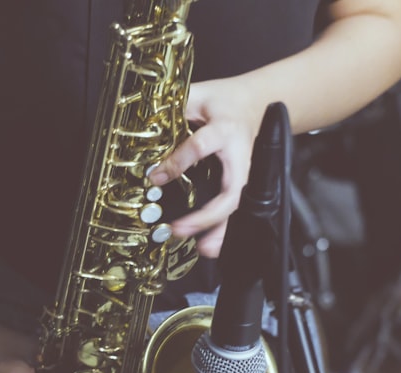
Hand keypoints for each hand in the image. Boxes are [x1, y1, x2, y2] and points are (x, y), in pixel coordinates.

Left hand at [146, 78, 263, 257]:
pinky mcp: (245, 183)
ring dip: (221, 231)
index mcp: (225, 130)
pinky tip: (213, 246)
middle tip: (181, 227)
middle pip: (230, 191)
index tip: (156, 177)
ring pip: (238, 207)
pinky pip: (238, 210)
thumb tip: (144, 124)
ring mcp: (246, 173)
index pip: (201, 147)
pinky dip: (226, 231)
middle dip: (207, 214)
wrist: (255, 103)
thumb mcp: (198, 96)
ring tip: (204, 249)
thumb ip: (174, 109)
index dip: (178, 163)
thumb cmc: (225, 101)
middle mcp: (240, 156)